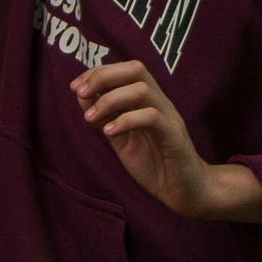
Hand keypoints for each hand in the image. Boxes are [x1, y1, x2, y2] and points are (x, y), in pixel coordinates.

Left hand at [73, 60, 261, 224]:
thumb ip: (105, 117)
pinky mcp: (174, 137)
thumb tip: (82, 95)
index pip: (126, 70)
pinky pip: (151, 118)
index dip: (99, 72)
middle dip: (103, 76)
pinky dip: (126, 120)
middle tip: (80, 93)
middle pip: (136, 70)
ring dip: (110, 99)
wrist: (185, 192)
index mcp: (149, 101)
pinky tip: (109, 132)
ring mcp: (169, 118)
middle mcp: (160, 103)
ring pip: (142, 90)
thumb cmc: (155, 164)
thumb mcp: (122, 139)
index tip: (75, 86)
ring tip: (89, 117)